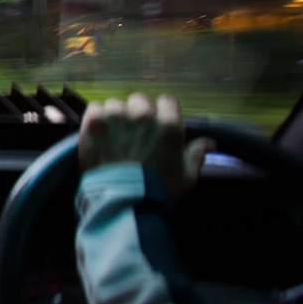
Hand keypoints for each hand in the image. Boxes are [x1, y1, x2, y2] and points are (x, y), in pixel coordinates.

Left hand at [78, 93, 215, 200]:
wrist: (123, 202)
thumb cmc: (158, 191)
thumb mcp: (187, 176)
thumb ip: (196, 155)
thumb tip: (209, 143)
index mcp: (168, 125)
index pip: (167, 102)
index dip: (163, 113)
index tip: (158, 124)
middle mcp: (142, 116)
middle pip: (140, 101)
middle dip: (139, 113)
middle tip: (135, 132)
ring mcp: (116, 118)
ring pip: (116, 104)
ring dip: (116, 116)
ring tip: (114, 134)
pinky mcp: (94, 124)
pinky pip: (95, 108)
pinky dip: (97, 117)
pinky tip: (99, 131)